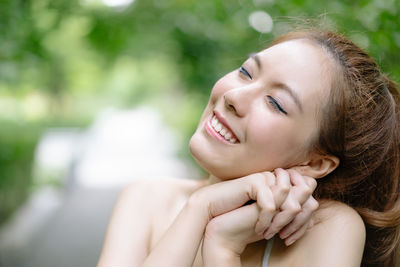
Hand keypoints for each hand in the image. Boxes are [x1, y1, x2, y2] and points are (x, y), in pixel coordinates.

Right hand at [201, 168, 317, 259]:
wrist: (214, 212)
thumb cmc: (242, 215)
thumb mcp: (270, 217)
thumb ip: (288, 212)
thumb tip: (313, 218)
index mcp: (284, 184)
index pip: (310, 199)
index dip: (304, 221)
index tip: (289, 237)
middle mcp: (279, 178)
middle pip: (306, 200)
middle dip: (297, 224)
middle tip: (283, 237)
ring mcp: (268, 178)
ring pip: (292, 204)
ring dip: (281, 223)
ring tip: (269, 233)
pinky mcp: (256, 181)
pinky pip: (271, 205)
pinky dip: (266, 221)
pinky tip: (259, 228)